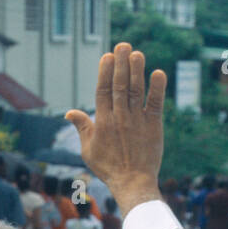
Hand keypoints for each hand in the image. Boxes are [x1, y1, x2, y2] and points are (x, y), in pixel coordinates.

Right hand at [66, 42, 165, 216]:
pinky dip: (157, 89)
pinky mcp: (154, 126)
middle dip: (121, 64)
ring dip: (137, 71)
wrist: (133, 183)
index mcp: (103, 122)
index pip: (103, 91)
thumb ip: (82, 127)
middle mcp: (120, 118)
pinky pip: (156, 104)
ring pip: (136, 91)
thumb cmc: (109, 168)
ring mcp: (138, 121)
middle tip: (123, 45)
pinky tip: (158, 73)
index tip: (107, 56)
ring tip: (137, 53)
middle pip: (120, 85)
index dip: (105, 71)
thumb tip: (70, 112)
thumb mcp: (89, 149)